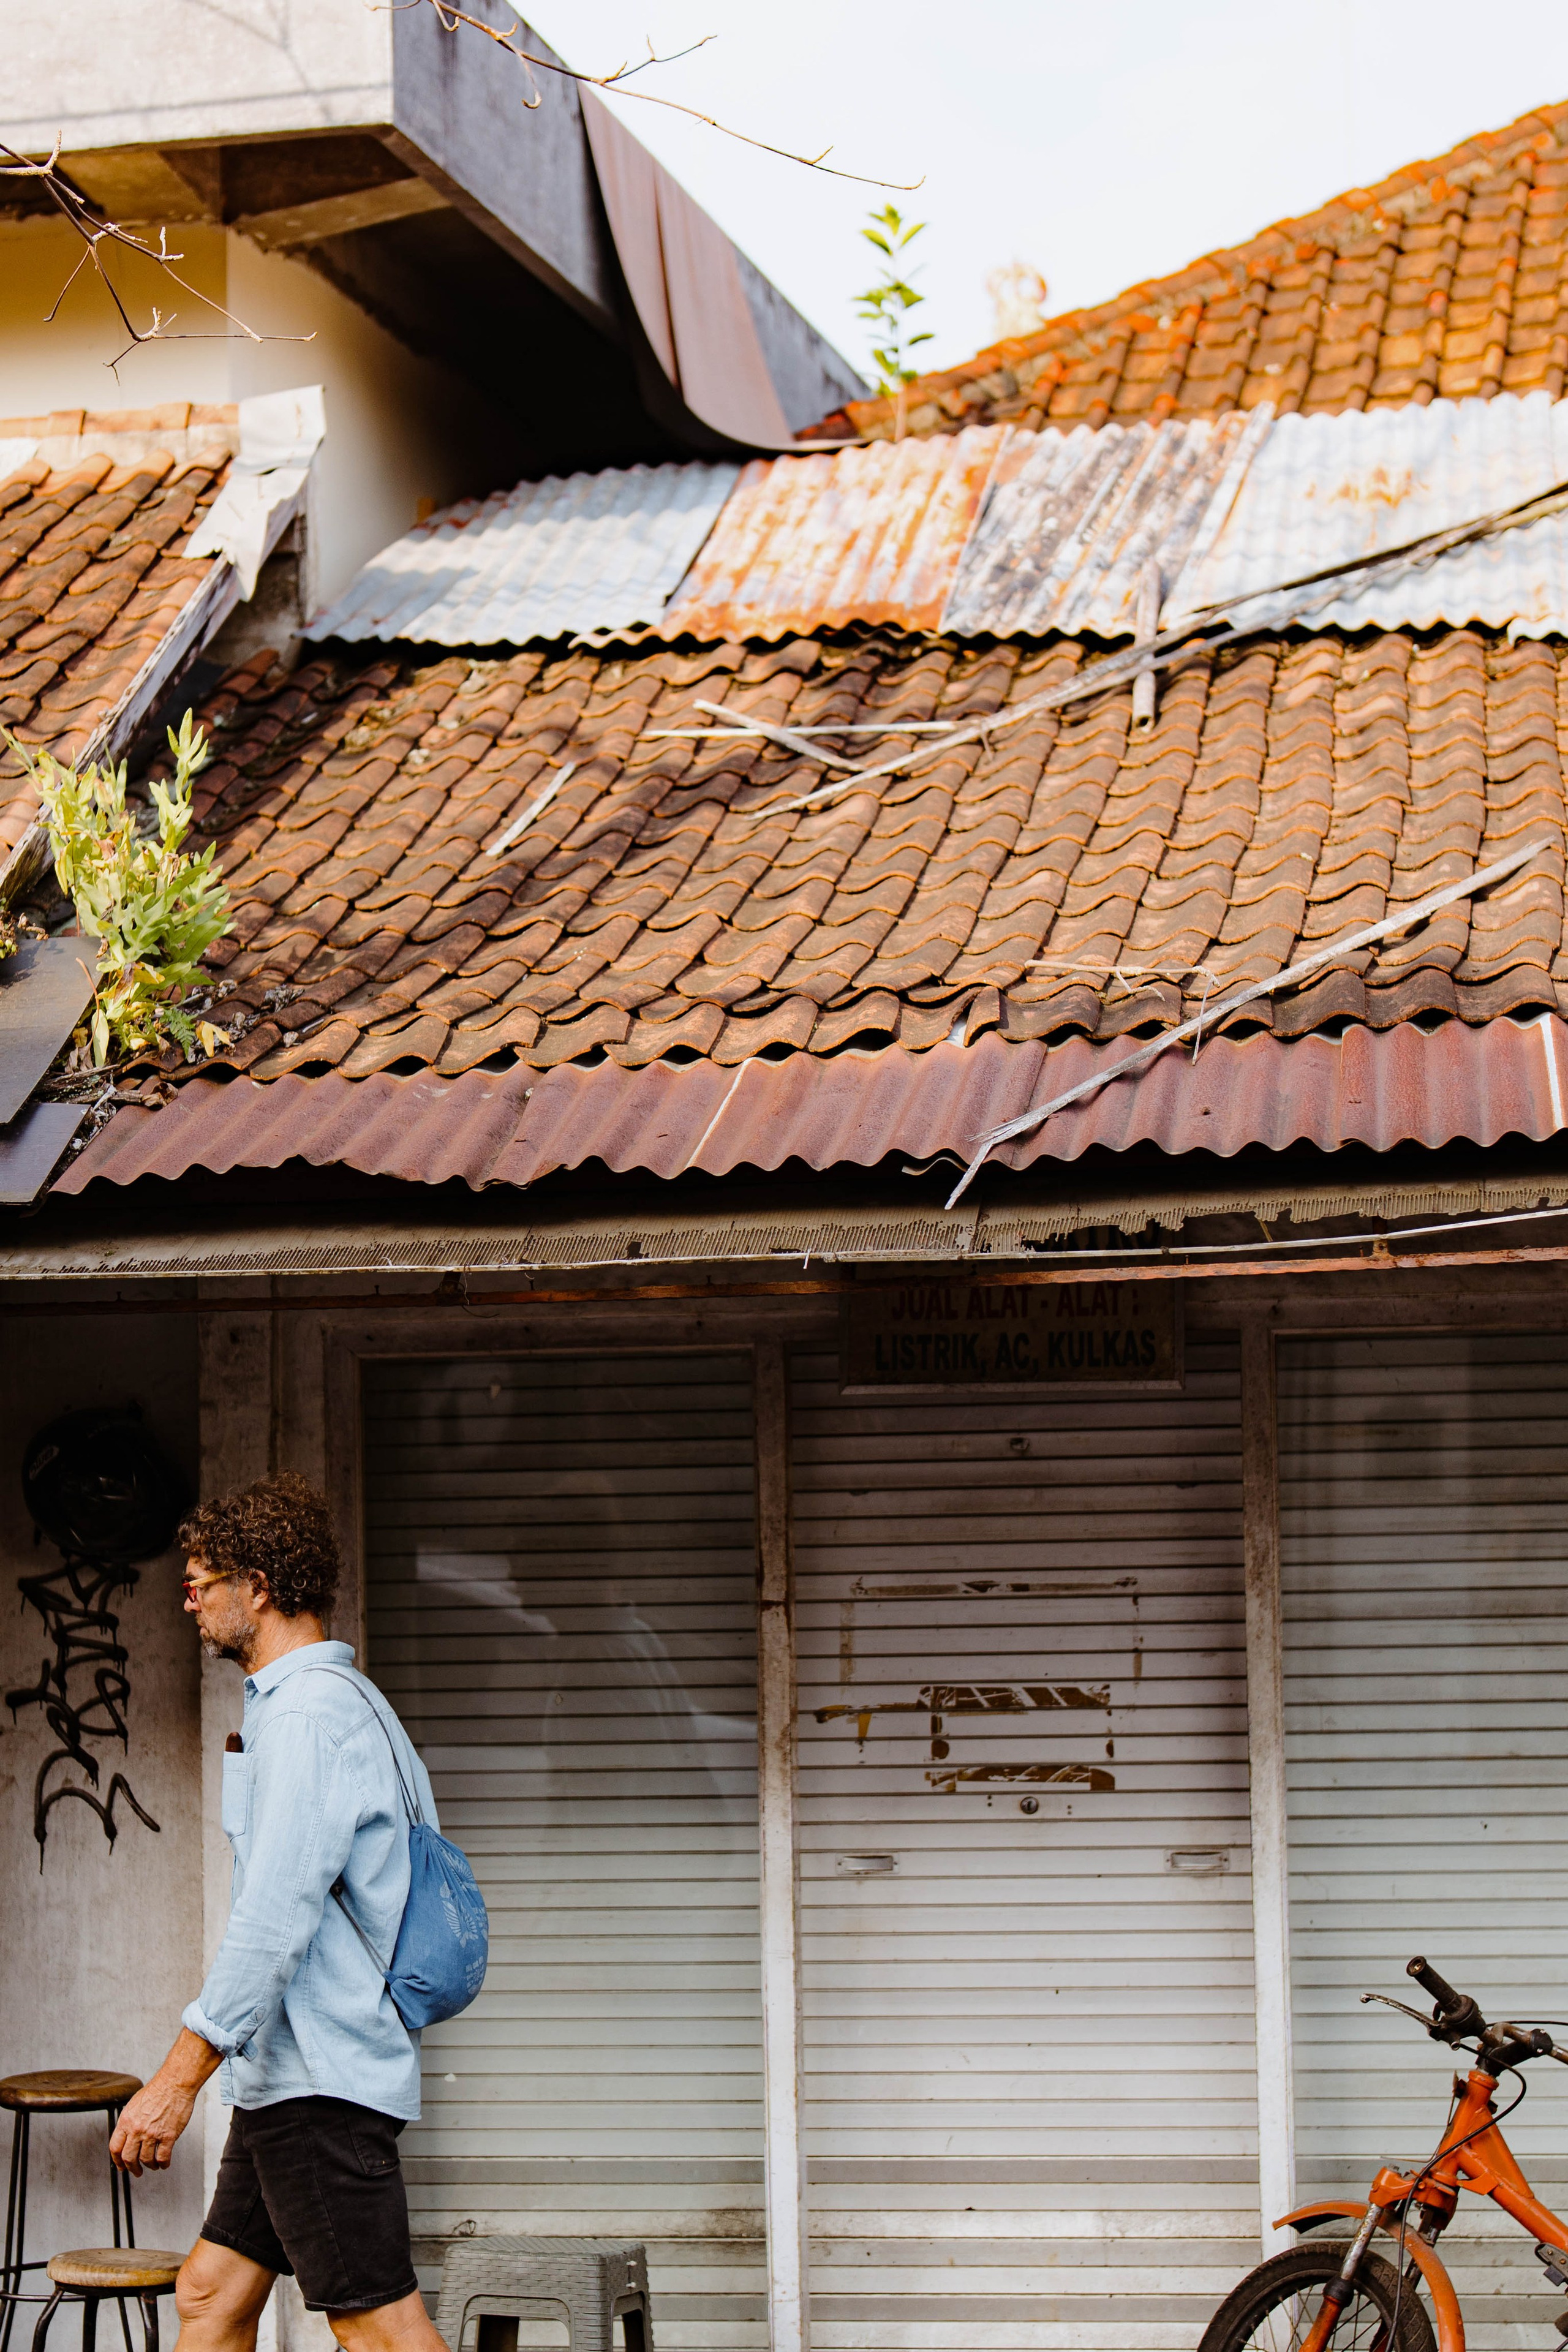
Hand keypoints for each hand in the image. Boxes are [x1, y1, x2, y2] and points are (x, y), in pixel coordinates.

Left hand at [110, 2029, 221, 2174]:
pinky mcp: (168, 2136)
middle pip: (128, 2158)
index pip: (115, 2148)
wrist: (175, 2083)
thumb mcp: (135, 2105)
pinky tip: (164, 2163)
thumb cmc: (157, 2090)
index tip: (121, 2166)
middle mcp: (137, 2129)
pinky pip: (163, 2157)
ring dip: (149, 2166)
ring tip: (153, 2166)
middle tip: (136, 2171)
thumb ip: (129, 2122)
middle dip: (132, 2168)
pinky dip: (163, 2164)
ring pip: (146, 2160)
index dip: (117, 2160)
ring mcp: (152, 2133)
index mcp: (126, 2121)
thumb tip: (126, 2137)